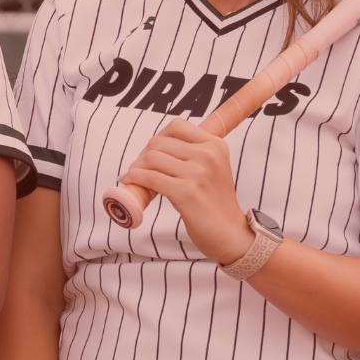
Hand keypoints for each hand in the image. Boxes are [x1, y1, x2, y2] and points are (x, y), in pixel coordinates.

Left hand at [118, 118, 250, 262]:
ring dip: (136, 167)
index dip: (158, 139)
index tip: (151, 153)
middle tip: (140, 169)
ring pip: (151, 158)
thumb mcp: (211, 168)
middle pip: (159, 142)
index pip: (176, 127)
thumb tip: (153, 146)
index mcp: (215, 145)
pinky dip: (135, 178)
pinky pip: (150, 178)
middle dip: (143, 155)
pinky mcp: (187, 192)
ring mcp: (198, 173)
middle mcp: (209, 155)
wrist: (229, 233)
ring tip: (135, 177)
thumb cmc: (214, 202)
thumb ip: (191, 152)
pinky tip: (130, 182)